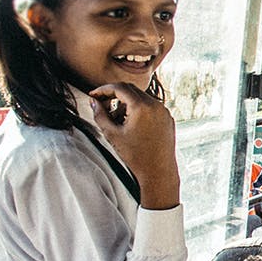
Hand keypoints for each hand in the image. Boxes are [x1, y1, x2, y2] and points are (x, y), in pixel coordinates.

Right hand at [88, 82, 180, 207]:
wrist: (159, 172)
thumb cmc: (135, 156)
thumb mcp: (112, 134)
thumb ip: (100, 114)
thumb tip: (93, 101)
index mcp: (142, 106)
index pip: (119, 87)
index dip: (103, 89)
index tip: (93, 95)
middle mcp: (156, 105)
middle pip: (130, 90)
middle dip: (114, 95)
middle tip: (102, 106)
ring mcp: (164, 111)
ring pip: (140, 98)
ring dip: (125, 104)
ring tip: (116, 121)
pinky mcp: (168, 118)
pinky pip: (150, 107)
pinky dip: (137, 110)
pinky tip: (130, 125)